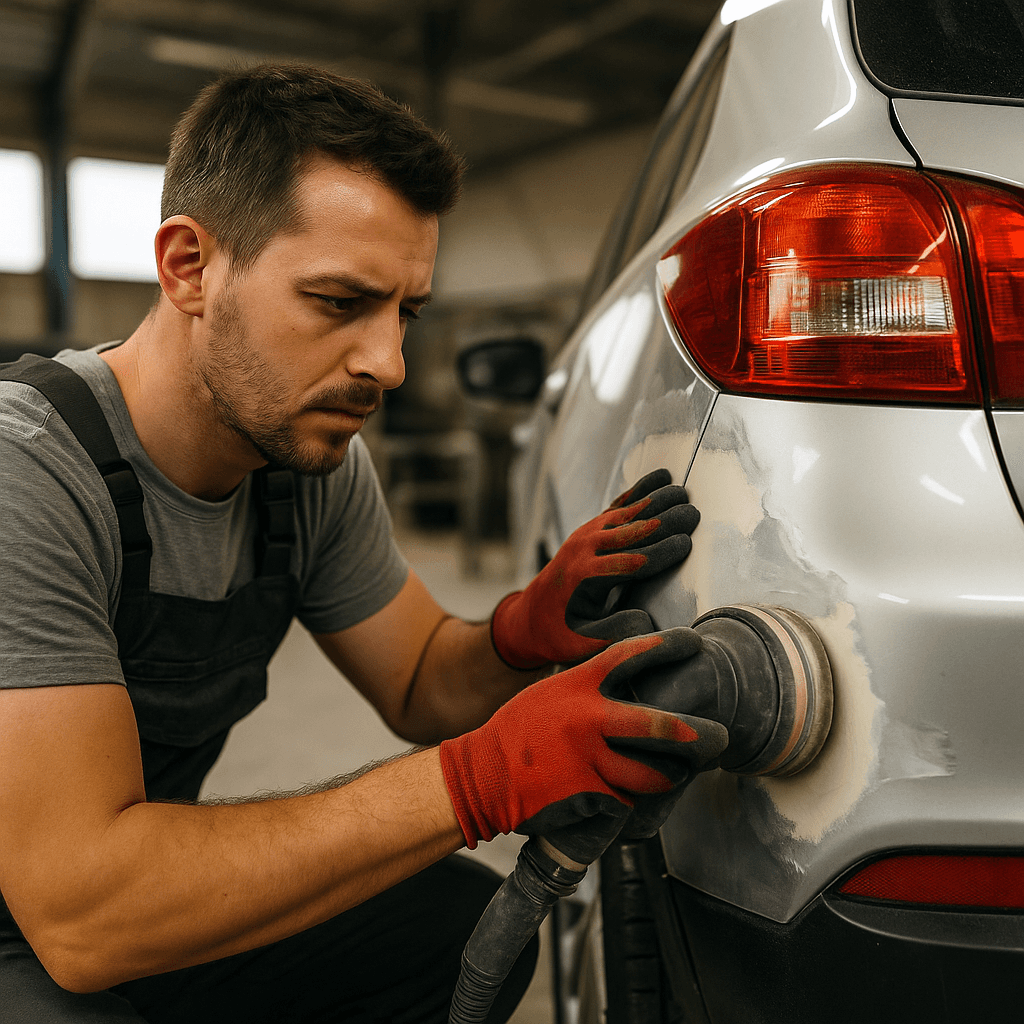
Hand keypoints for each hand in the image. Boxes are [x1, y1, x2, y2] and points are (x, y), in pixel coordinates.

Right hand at [439, 628, 727, 861]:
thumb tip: (630, 682)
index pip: (631, 655)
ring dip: (672, 777)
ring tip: (681, 774)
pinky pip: (627, 805)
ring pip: (653, 775)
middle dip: (699, 735)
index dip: (668, 646)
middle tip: (721, 737)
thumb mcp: (551, 693)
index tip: (695, 643)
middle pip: (660, 725)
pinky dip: (634, 805)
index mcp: (579, 686)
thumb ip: (590, 688)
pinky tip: (637, 804)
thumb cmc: (518, 732)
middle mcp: (588, 719)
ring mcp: (589, 761)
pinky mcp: (588, 798)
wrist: (481, 776)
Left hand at [490, 469, 698, 668]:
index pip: (627, 563)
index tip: (686, 543)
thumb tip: (646, 622)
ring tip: (684, 491)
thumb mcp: (583, 645)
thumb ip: (613, 634)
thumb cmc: (561, 634)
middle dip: (662, 521)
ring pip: (625, 514)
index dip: (658, 553)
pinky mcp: (590, 529)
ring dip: (655, 501)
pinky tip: (662, 477)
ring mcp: (585, 535)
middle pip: (629, 532)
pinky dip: (640, 490)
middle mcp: (583, 550)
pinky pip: (618, 506)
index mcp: (583, 578)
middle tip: (693, 512)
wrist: (531, 616)